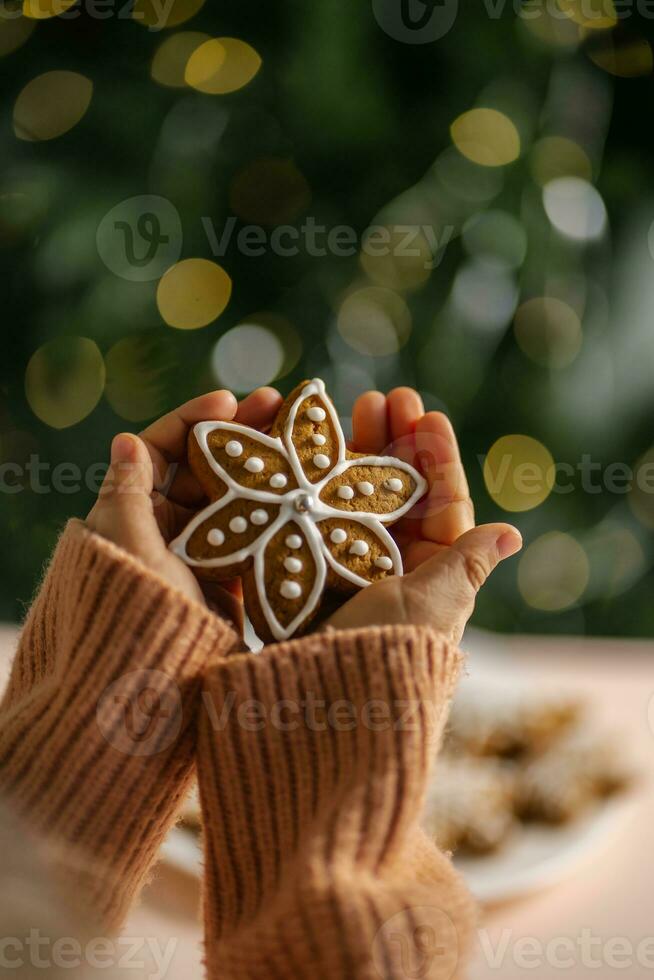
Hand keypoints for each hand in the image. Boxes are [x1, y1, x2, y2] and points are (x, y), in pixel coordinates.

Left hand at [86, 388, 282, 618]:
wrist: (157, 687)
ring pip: (233, 497)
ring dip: (262, 468)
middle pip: (203, 467)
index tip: (230, 399)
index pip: (159, 451)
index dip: (193, 419)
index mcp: (131, 513)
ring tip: (299, 441)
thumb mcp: (128, 545)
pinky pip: (251, 533)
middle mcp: (164, 528)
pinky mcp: (228, 579)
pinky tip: (303, 491)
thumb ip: (127, 493)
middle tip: (278, 408)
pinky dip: (274, 511)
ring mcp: (200, 553)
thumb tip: (127, 439)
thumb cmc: (135, 609)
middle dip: (238, 434)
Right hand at [324, 389, 521, 644]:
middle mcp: (387, 565)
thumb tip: (512, 532)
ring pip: (353, 495)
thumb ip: (465, 562)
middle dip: (392, 441)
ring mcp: (342, 564)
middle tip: (384, 398)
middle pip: (395, 490)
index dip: (436, 456)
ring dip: (353, 450)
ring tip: (349, 409)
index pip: (439, 502)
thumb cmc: (393, 649)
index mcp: (429, 571)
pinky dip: (311, 480)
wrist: (330, 702)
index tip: (427, 415)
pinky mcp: (302, 568)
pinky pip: (312, 513)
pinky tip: (307, 448)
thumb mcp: (436, 603)